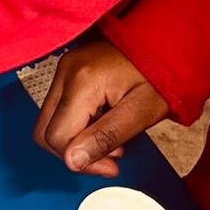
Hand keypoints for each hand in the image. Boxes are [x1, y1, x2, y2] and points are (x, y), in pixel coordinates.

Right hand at [33, 40, 169, 177]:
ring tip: (113, 137)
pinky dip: (78, 124)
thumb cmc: (160, 74)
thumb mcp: (140, 112)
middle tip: (111, 156)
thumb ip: (105, 137)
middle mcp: (65, 71)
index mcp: (82, 81)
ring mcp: (65, 68)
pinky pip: (60, 108)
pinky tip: (105, 122)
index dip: (82, 160)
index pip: (57, 137)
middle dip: (75, 152)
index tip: (112, 166)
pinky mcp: (69, 70)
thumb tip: (73, 161)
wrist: (165, 43)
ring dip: (77, 139)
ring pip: (51, 121)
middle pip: (45, 131)